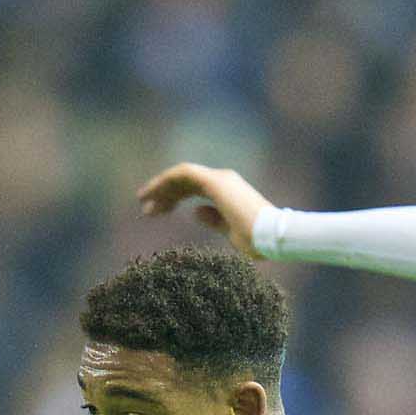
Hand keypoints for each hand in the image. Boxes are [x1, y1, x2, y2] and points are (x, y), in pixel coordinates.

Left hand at [135, 162, 271, 255]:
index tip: (156, 212)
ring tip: (143, 200)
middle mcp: (222, 181)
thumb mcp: (230, 232)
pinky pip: (184, 174)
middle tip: (144, 207)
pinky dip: (167, 181)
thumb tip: (195, 212)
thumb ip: (214, 220)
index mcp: (226, 193)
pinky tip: (154, 193)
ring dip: (161, 186)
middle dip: (164, 193)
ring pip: (182, 176)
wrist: (272, 236)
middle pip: (185, 182)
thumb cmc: (258, 240)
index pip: (194, 190)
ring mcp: (219, 179)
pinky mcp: (215, 182)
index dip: (173, 199)